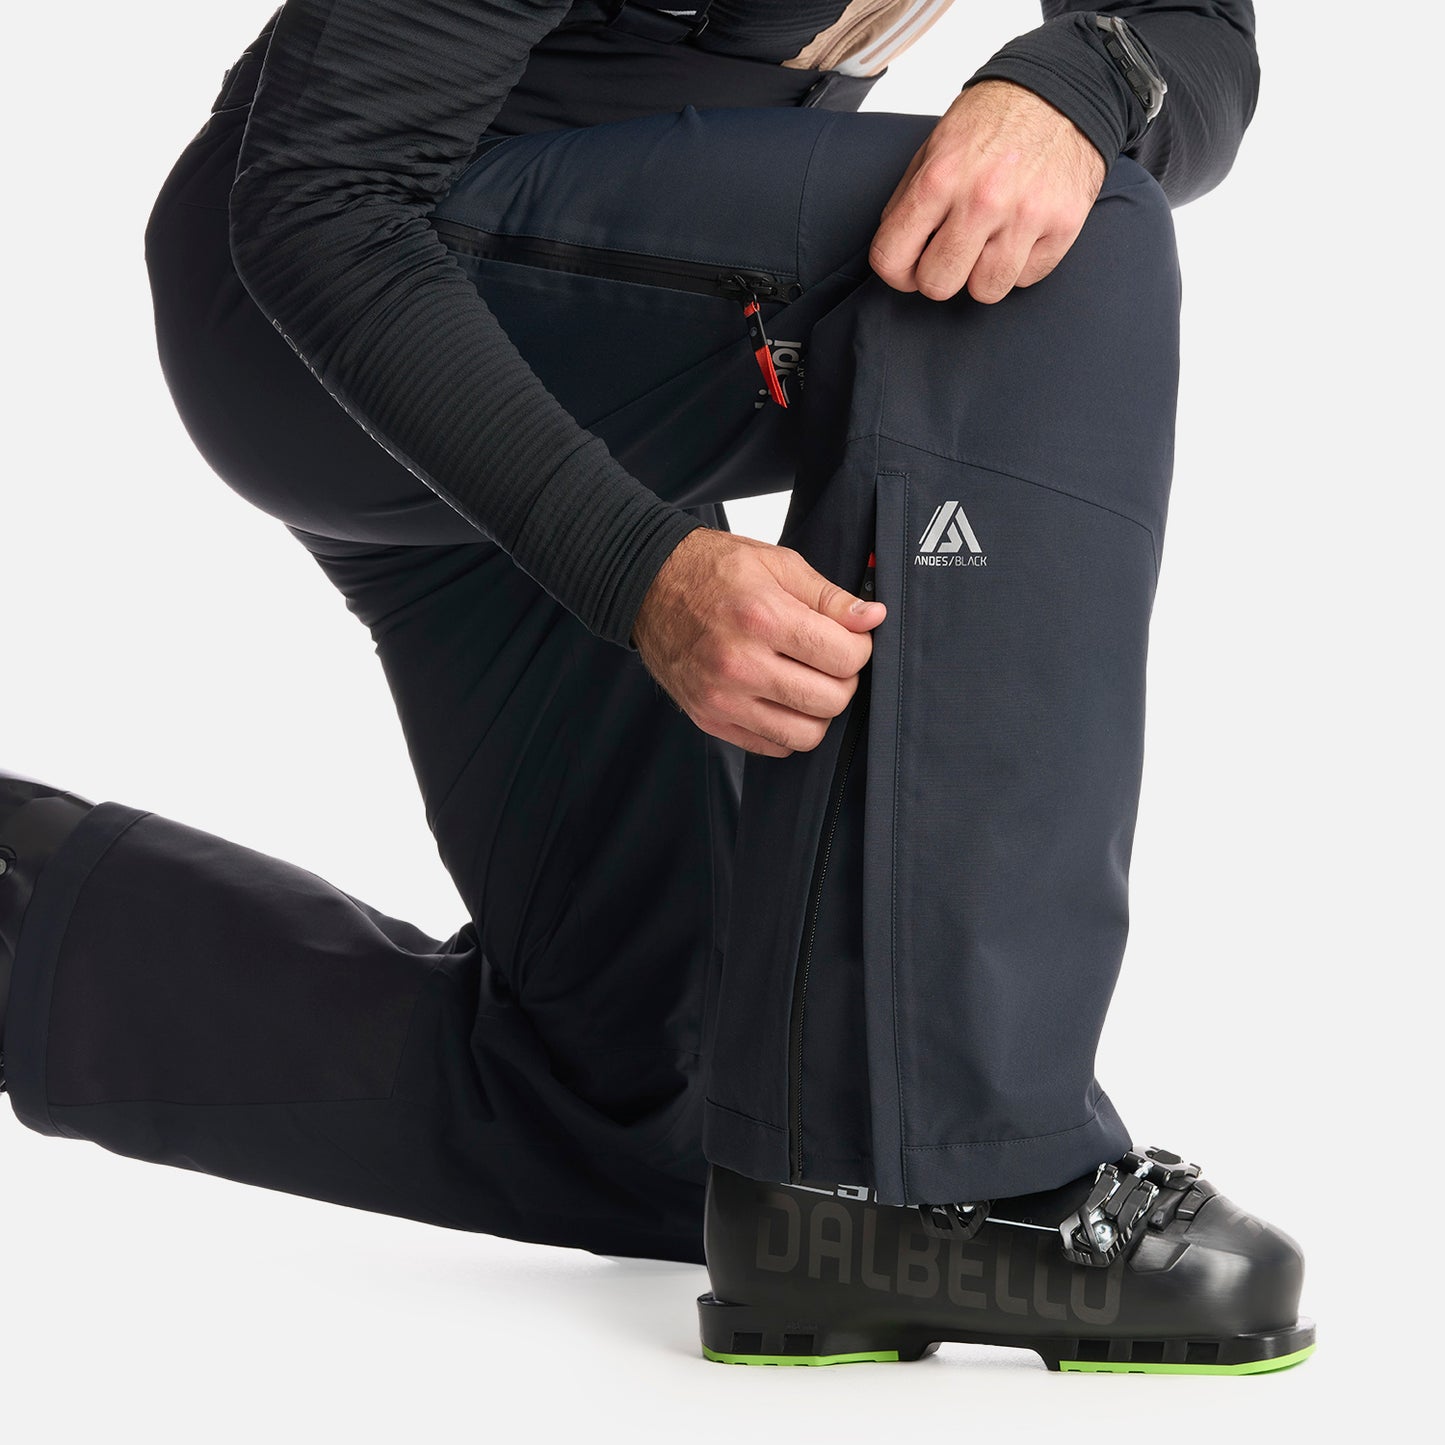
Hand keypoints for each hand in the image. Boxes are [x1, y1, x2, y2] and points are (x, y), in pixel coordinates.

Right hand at [631, 528, 886, 756]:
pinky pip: (773, 746)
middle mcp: (740, 664)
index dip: (860, 648)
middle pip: (831, 700)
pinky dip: (788, 728)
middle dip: (844, 680)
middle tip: (830, 660)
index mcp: (762, 618)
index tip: (850, 638)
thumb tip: (872, 618)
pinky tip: (781, 698)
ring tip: (808, 682)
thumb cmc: (712, 569)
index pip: (844, 658)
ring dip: (818, 711)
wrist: (648, 588)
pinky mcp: (710, 719)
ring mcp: (722, 698)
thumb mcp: (777, 564)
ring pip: (806, 734)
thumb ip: (829, 596)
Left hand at [869, 78, 1107, 303]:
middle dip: (939, 275)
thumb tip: (898, 247)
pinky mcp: (1063, 226)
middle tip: (952, 253)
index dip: (896, 272)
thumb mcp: (936, 145)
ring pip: (985, 291)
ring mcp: (1026, 216)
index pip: (892, 257)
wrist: (1063, 87)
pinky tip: (1021, 233)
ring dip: (982, 274)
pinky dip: (1021, 264)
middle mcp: (982, 200)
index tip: (908, 267)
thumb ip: (910, 199)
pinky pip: (1026, 278)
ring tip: (989, 242)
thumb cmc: (996, 117)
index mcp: (940, 178)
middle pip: (938, 285)